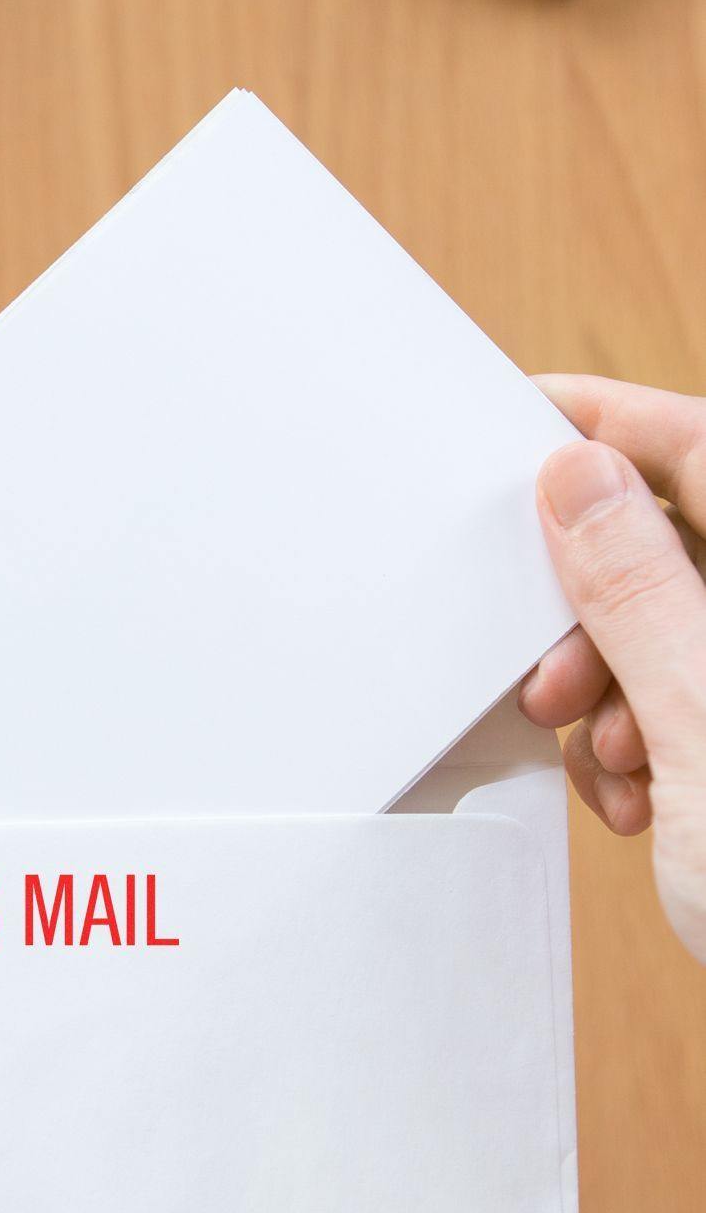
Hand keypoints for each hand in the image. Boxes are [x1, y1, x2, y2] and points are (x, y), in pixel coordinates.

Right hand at [520, 374, 705, 963]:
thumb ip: (644, 592)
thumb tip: (581, 478)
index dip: (618, 422)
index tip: (529, 412)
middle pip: (683, 548)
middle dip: (600, 608)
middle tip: (556, 673)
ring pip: (670, 632)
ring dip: (615, 691)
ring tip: (618, 763)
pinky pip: (679, 702)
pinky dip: (639, 745)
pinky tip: (641, 800)